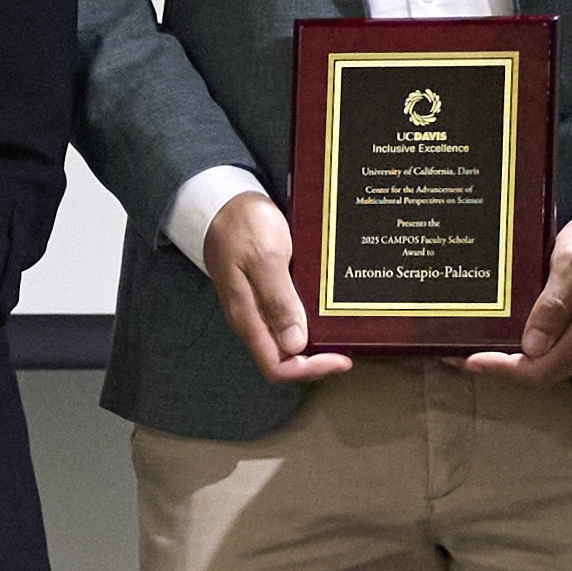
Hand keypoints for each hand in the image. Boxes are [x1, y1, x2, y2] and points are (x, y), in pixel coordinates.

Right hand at [200, 191, 350, 383]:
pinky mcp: (262, 293)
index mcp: (248, 317)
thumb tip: (295, 344)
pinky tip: (323, 310)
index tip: (341, 358)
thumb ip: (278, 300)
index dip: (310, 369)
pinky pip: (285, 319)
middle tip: (348, 347)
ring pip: (286, 341)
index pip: (277, 366)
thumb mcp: (266, 258)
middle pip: (283, 359)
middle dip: (316, 359)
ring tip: (341, 331)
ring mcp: (255, 307)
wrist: (223, 201)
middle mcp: (250, 320)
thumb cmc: (243, 225)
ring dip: (313, 341)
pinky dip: (307, 321)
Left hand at [463, 214, 571, 386]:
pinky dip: (533, 356)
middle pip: (541, 376)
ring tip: (479, 348)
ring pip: (549, 370)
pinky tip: (511, 342)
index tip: (467, 360)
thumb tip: (533, 346)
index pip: (539, 370)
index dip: (501, 370)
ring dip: (515, 364)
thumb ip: (554, 304)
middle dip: (501, 369)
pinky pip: (560, 359)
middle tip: (462, 354)